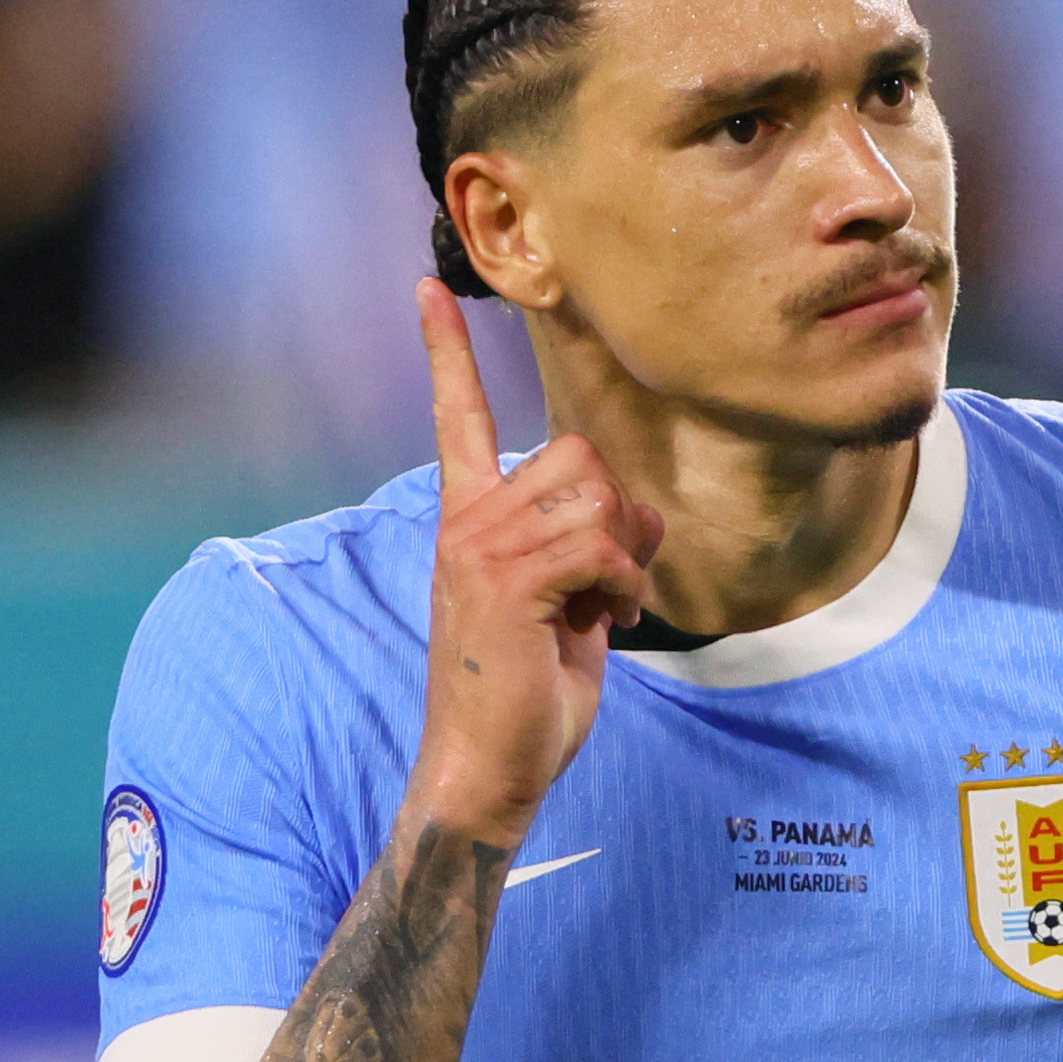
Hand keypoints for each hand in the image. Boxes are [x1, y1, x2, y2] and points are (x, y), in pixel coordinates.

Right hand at [412, 279, 661, 843]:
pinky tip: (603, 622)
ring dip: (623, 557)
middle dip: (616, 516)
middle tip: (601, 585)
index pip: (456, 419)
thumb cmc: (526, 699)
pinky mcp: (508, 579)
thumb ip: (594, 548)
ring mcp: (481, 547)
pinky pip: (602, 546)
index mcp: (468, 521)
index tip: (426, 291)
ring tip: (597, 609)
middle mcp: (466, 522)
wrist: (488, 771)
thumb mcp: (572, 607)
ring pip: (596, 498)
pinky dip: (623, 587)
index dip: (445, 354)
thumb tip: (636, 513)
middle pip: (579, 455)